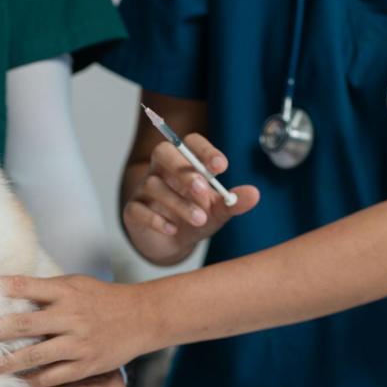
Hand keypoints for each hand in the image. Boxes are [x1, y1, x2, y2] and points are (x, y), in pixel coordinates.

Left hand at [0, 275, 152, 386]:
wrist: (143, 317)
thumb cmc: (101, 298)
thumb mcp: (73, 283)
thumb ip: (42, 289)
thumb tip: (2, 287)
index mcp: (64, 291)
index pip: (23, 287)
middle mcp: (69, 316)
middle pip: (21, 324)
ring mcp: (78, 343)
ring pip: (33, 356)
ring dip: (4, 364)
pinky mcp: (85, 365)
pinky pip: (53, 376)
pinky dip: (31, 381)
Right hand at [122, 133, 258, 264]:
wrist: (172, 244)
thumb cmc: (195, 218)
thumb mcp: (218, 212)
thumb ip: (234, 202)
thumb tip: (254, 194)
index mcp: (185, 163)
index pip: (190, 143)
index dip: (205, 151)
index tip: (221, 166)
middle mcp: (162, 170)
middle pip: (163, 152)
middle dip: (183, 169)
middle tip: (203, 189)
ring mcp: (144, 189)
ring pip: (154, 185)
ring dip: (179, 202)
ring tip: (200, 220)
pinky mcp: (132, 211)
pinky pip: (137, 209)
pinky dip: (156, 219)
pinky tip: (173, 229)